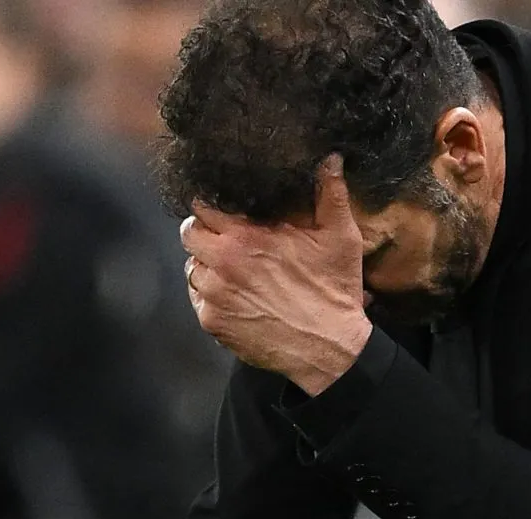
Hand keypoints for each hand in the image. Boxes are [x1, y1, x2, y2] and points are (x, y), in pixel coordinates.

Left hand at [180, 155, 371, 395]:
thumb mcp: (340, 238)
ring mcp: (214, 295)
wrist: (329, 349)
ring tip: (234, 269)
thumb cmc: (334, 290)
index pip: (203, 206)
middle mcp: (222, 263)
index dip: (212, 204)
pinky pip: (198, 298)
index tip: (225, 209)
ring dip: (207, 264)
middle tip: (227, 238)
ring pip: (191, 266)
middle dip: (205, 232)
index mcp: (247, 237)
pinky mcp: (212, 322)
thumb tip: (330, 157)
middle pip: (189, 233)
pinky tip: (236, 295)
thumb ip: (330, 194)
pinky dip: (211, 294)